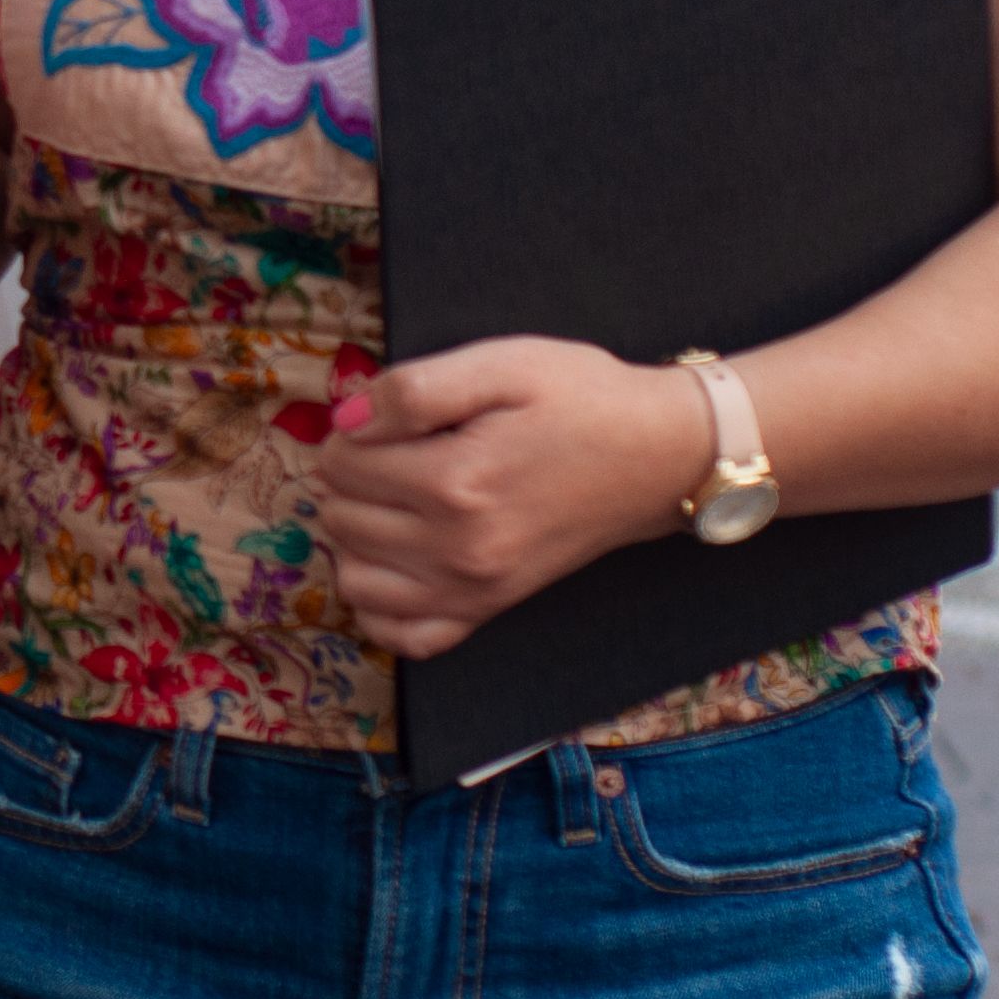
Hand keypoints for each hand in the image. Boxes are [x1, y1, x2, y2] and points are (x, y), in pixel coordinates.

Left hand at [317, 338, 712, 655]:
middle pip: (340, 518)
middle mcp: (460, 549)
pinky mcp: (491, 609)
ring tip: (383, 498)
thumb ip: (414, 389)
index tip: (380, 416)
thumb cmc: (581, 400)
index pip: (341, 464)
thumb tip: (346, 418)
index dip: (348, 430)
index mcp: (456, 481)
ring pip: (354, 578)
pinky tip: (392, 560)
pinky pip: (402, 634)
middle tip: (385, 449)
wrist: (659, 456)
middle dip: (345, 478)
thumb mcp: (501, 363)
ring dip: (350, 536)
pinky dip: (379, 603)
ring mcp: (476, 589)